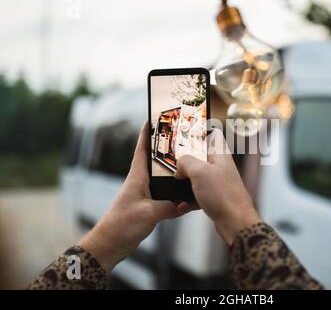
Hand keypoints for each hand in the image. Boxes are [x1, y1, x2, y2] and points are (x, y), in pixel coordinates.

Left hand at [77, 122, 195, 272]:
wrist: (111, 243)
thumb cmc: (122, 225)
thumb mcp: (148, 214)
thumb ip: (169, 207)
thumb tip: (188, 203)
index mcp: (138, 177)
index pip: (142, 148)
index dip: (147, 132)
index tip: (154, 116)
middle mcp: (142, 181)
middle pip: (156, 159)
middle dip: (168, 147)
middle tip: (183, 137)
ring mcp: (146, 193)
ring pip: (164, 176)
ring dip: (175, 169)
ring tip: (191, 162)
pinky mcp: (151, 205)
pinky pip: (167, 193)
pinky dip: (177, 190)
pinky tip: (188, 191)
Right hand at [174, 129, 261, 244]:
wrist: (236, 223)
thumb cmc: (224, 196)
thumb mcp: (199, 172)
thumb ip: (186, 162)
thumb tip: (179, 166)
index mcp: (220, 155)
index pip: (213, 134)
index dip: (200, 133)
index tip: (185, 134)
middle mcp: (220, 167)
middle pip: (200, 157)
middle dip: (185, 161)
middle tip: (173, 163)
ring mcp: (218, 183)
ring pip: (197, 177)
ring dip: (185, 183)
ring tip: (175, 187)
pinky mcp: (215, 198)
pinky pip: (198, 194)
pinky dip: (189, 200)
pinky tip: (183, 205)